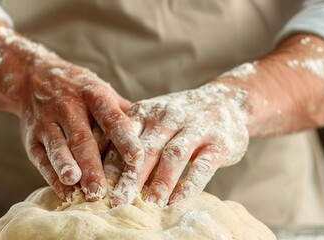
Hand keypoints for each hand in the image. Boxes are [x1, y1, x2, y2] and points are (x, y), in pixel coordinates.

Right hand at [0, 27, 144, 201]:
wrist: (33, 77)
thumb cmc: (80, 90)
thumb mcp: (103, 92)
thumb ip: (125, 114)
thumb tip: (154, 138)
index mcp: (94, 95)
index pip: (112, 118)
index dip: (125, 138)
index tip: (137, 158)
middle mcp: (69, 107)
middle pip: (82, 138)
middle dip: (92, 165)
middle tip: (102, 189)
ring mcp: (47, 122)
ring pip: (58, 147)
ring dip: (66, 167)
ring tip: (75, 185)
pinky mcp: (31, 138)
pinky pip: (41, 159)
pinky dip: (51, 177)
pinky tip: (64, 192)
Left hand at [109, 82, 250, 206]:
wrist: (228, 100)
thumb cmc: (179, 119)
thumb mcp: (152, 119)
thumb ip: (129, 140)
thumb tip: (96, 170)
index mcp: (146, 111)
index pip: (123, 140)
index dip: (109, 165)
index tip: (97, 188)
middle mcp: (169, 116)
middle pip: (146, 149)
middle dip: (131, 177)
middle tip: (118, 201)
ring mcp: (195, 128)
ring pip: (174, 156)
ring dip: (160, 181)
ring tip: (149, 204)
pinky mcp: (219, 143)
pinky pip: (202, 166)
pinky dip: (189, 184)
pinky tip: (178, 201)